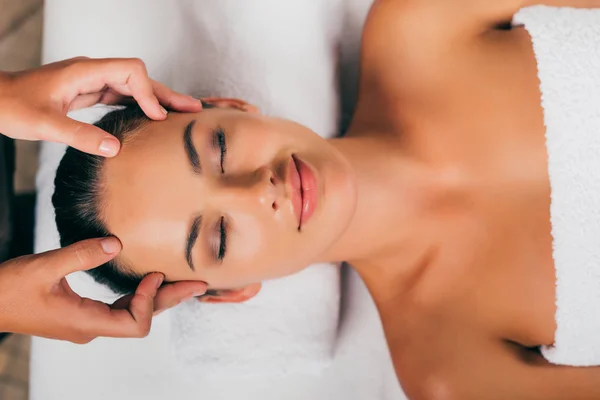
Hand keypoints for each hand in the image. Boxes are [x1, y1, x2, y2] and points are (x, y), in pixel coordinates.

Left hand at [0, 57, 202, 155]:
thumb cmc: (12, 106)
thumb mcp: (45, 125)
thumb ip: (80, 136)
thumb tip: (116, 149)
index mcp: (84, 72)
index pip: (131, 72)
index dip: (149, 93)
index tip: (157, 117)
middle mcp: (91, 73)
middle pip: (139, 77)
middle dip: (166, 93)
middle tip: (193, 109)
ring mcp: (90, 82)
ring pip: (132, 87)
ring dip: (156, 100)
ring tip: (179, 114)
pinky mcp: (87, 93)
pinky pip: (121, 96)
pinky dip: (139, 105)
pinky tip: (149, 118)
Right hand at [0, 237, 206, 343]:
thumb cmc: (7, 290)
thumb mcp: (43, 268)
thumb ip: (81, 254)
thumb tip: (117, 243)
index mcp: (85, 323)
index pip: (134, 324)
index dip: (150, 300)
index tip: (154, 272)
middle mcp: (91, 327)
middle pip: (142, 317)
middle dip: (170, 298)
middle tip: (200, 283)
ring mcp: (88, 322)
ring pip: (133, 312)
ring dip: (158, 296)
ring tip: (184, 280)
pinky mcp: (84, 313)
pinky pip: (121, 306)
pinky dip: (139, 293)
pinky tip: (150, 279)